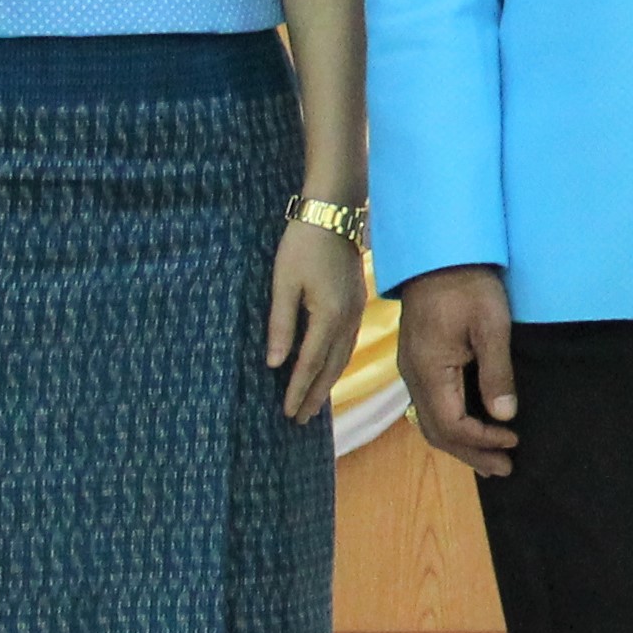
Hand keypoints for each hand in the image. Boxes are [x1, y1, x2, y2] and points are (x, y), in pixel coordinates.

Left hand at [265, 215, 371, 423]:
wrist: (333, 214)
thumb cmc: (302, 245)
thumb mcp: (283, 284)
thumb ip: (281, 325)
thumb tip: (275, 363)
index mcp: (328, 316)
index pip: (310, 364)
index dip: (298, 390)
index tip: (287, 412)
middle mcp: (347, 320)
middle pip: (331, 367)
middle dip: (316, 394)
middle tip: (301, 419)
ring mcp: (356, 311)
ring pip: (343, 357)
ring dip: (328, 381)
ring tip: (315, 401)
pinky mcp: (357, 303)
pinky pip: (348, 343)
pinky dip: (338, 362)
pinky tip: (330, 367)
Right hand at [398, 263, 524, 473]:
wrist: (438, 254)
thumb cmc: (468, 284)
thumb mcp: (491, 325)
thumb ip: (497, 372)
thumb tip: (504, 416)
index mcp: (429, 370)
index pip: (452, 424)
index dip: (482, 440)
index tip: (513, 441)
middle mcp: (414, 377)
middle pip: (437, 432)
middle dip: (471, 453)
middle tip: (505, 468)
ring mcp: (412, 370)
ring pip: (431, 422)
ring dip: (460, 444)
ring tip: (491, 459)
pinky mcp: (419, 362)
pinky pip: (432, 406)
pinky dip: (452, 425)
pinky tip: (471, 428)